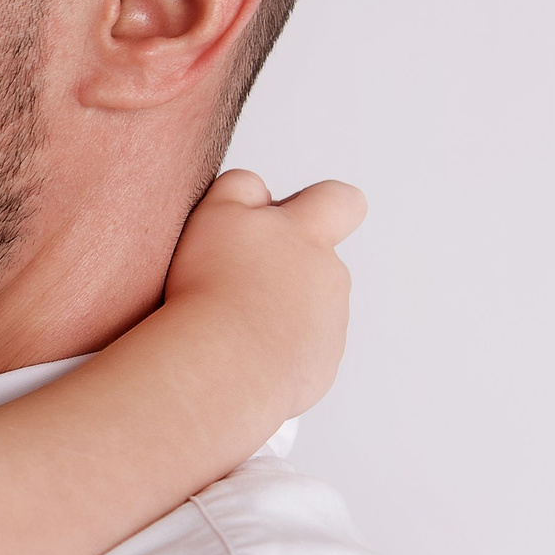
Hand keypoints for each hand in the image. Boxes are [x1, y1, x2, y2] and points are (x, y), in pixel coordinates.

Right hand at [163, 170, 367, 421]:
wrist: (223, 366)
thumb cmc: (212, 288)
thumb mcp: (216, 213)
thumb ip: (241, 188)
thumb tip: (258, 193)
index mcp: (307, 234)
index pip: (341, 201)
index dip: (323, 204)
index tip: (293, 218)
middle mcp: (328, 277)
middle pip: (319, 262)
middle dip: (288, 267)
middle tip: (240, 279)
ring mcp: (329, 325)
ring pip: (310, 308)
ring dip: (279, 311)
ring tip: (230, 323)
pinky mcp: (320, 366)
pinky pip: (301, 352)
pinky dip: (275, 352)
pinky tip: (238, 354)